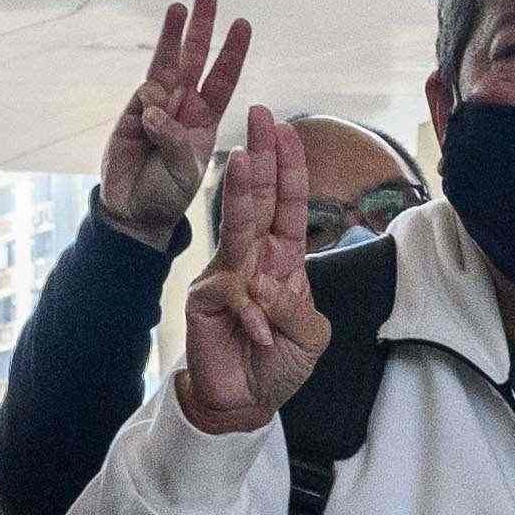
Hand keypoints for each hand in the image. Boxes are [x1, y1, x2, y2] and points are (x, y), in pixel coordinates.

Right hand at [96, 0, 249, 247]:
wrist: (133, 211)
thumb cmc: (167, 196)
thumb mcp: (184, 174)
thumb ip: (175, 141)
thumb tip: (155, 108)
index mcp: (206, 120)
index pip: (223, 78)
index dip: (232, 51)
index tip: (243, 24)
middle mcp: (184, 106)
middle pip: (196, 58)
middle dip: (203, 26)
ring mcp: (157, 106)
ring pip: (167, 62)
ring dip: (173, 34)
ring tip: (180, 5)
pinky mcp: (133, 113)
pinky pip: (144, 91)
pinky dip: (149, 92)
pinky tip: (151, 108)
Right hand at [173, 109, 332, 437]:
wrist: (245, 401)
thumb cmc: (280, 363)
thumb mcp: (309, 337)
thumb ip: (296, 308)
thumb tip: (267, 283)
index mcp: (285, 258)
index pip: (289, 204)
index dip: (290, 168)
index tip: (288, 130)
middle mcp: (255, 256)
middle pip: (260, 198)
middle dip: (262, 155)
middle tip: (259, 114)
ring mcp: (227, 271)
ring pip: (237, 226)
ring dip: (243, 193)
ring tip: (243, 159)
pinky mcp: (206, 296)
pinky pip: (234, 293)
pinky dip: (253, 315)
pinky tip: (262, 335)